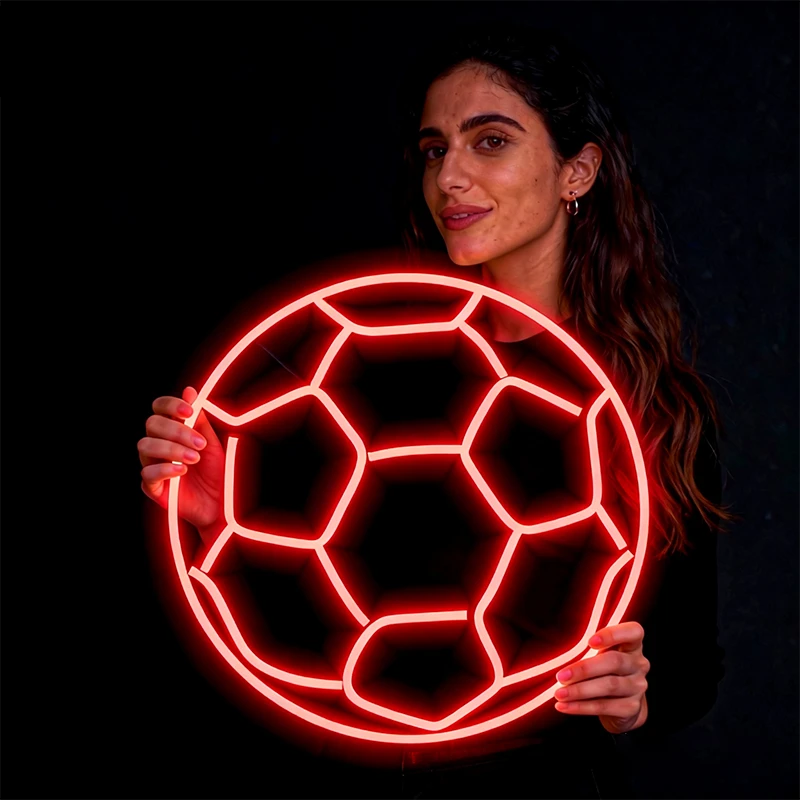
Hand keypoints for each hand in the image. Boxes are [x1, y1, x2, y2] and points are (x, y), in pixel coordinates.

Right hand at [138, 386, 224, 530]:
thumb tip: (189, 390)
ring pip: (145, 446)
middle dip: (176, 431)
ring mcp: (152, 464)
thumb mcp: (211, 443)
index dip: (170, 405)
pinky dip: (165, 469)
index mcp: (172, 430)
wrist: (222, 504)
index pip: (159, 408)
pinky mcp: (151, 486)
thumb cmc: (216, 472)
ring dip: (172, 449)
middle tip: (199, 443)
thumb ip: (199, 419)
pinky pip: (147, 472)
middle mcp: (158, 444)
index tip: (189, 412)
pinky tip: (182, 471)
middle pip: (152, 425)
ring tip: (194, 459)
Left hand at [554, 621, 649, 733]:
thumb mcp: (600, 655)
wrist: (621, 704)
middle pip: (614, 661)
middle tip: (561, 676)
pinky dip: (582, 706)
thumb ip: (589, 651)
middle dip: (584, 669)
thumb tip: (559, 659)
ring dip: (579, 690)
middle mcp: (639, 664)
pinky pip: (605, 706)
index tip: (590, 641)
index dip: (612, 634)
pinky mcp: (632, 708)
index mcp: (632, 645)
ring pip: (609, 686)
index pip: (633, 632)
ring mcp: (638, 686)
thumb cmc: (606, 671)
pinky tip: (565, 706)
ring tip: (559, 693)